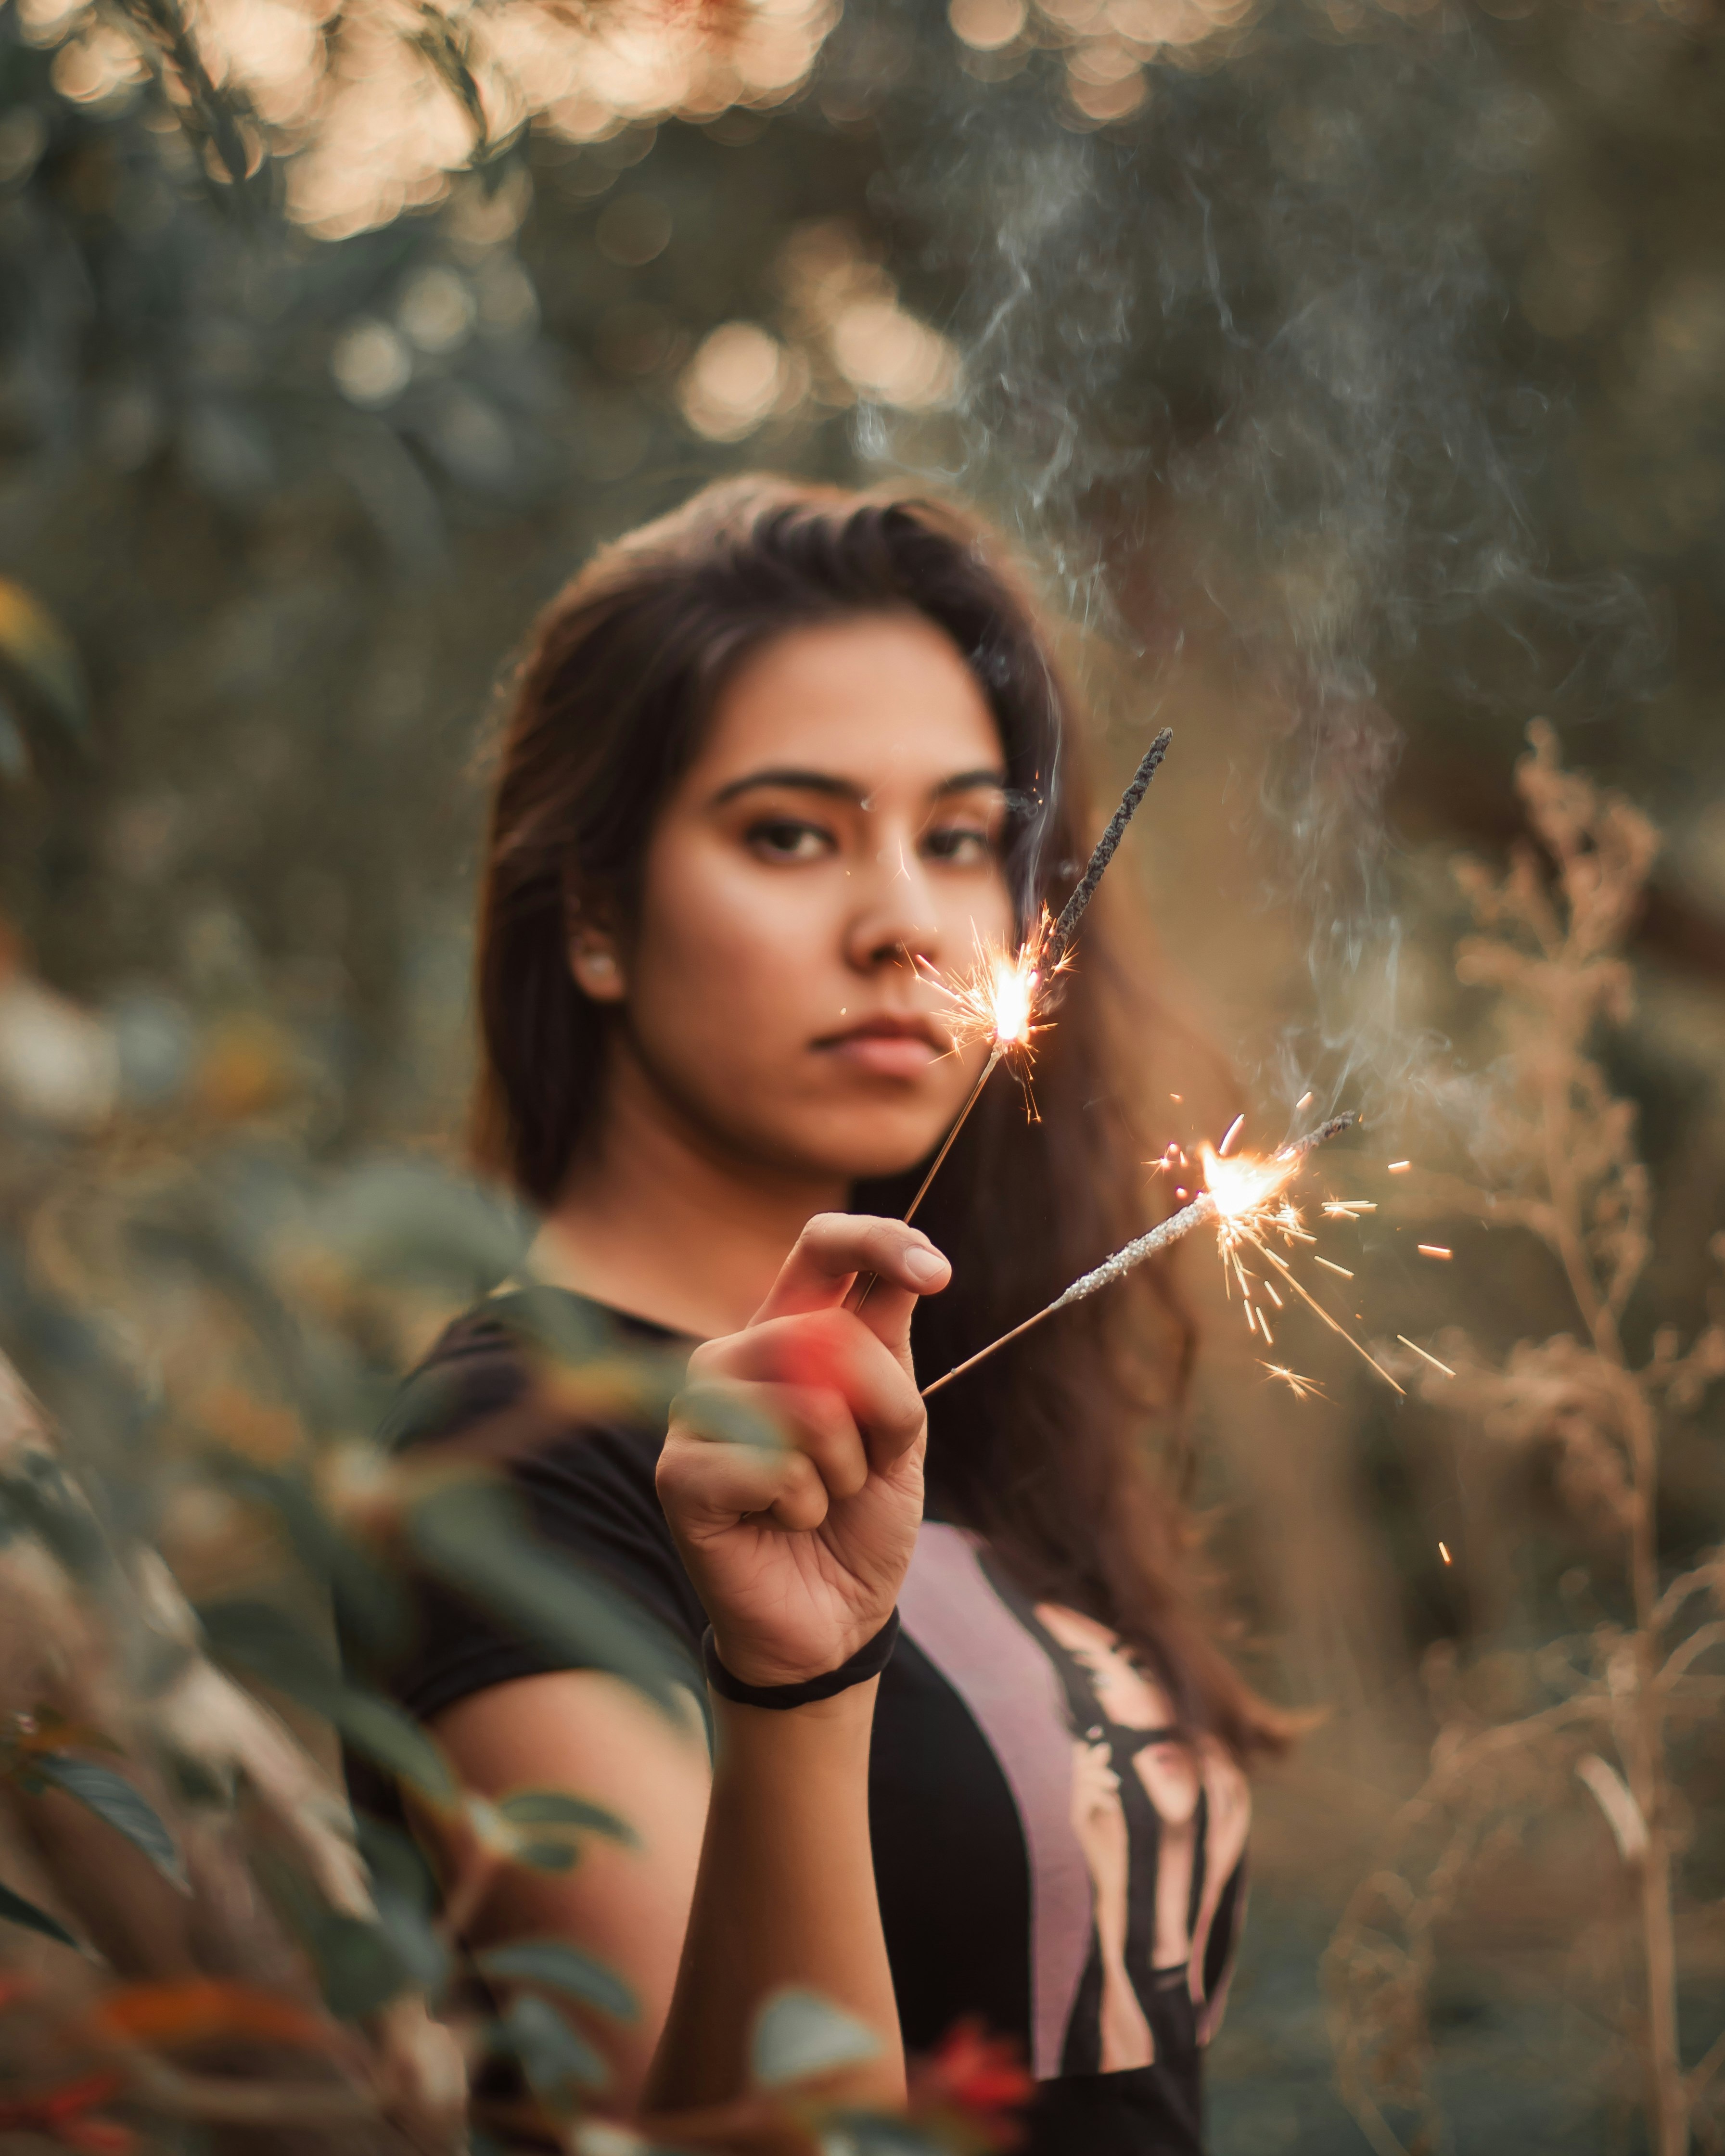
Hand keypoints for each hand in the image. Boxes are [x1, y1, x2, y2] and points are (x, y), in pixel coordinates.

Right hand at [655, 1214, 946, 1687]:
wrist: (830, 1619)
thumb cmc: (859, 1518)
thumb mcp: (896, 1427)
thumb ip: (888, 1349)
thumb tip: (913, 1270)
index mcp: (789, 1331)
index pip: (821, 1247)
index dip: (879, 1240)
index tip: (938, 1273)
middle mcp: (733, 1354)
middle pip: (829, 1334)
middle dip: (886, 1410)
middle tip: (871, 1465)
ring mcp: (695, 1410)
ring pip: (810, 1405)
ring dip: (847, 1470)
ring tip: (823, 1499)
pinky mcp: (679, 1472)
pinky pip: (776, 1467)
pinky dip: (806, 1507)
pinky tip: (784, 1524)